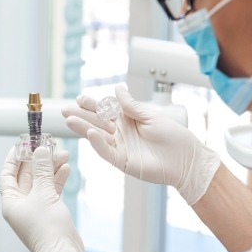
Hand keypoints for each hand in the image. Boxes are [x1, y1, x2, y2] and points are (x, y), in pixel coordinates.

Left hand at [0, 146, 87, 251]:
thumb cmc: (47, 227)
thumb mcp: (43, 193)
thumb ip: (42, 170)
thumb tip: (40, 151)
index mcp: (10, 202)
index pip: (8, 175)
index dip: (14, 158)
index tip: (21, 144)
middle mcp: (20, 205)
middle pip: (26, 176)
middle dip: (37, 160)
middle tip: (47, 145)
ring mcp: (35, 209)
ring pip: (41, 182)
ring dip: (50, 168)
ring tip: (62, 153)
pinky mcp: (49, 212)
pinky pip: (51, 191)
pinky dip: (57, 180)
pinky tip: (65, 168)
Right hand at [62, 84, 220, 204]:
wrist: (186, 160)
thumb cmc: (174, 137)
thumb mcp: (151, 116)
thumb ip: (131, 106)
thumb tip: (117, 89)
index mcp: (127, 120)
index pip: (105, 110)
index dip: (92, 104)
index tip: (79, 98)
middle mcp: (121, 133)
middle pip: (96, 122)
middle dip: (81, 115)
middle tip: (65, 109)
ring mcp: (120, 148)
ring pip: (97, 136)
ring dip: (84, 128)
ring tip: (69, 119)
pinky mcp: (123, 161)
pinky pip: (107, 152)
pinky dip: (98, 143)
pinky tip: (91, 134)